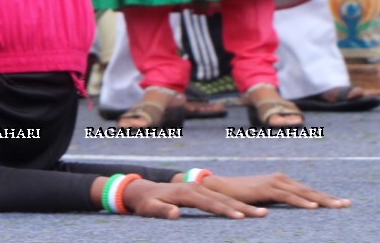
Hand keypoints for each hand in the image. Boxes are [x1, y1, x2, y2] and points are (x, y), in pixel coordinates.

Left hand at [122, 179, 265, 219]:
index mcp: (186, 193)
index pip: (209, 203)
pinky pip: (223, 198)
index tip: (240, 217)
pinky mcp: (202, 192)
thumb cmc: (146, 202)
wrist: (143, 190)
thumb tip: (175, 213)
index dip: (224, 210)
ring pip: (226, 198)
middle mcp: (196, 189)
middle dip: (244, 207)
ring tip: (264, 213)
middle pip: (223, 199)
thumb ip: (162, 210)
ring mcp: (200, 189)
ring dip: (245, 206)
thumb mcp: (150, 208)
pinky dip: (238, 204)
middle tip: (262, 215)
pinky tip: (251, 210)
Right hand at [203, 174, 349, 209]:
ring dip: (321, 200)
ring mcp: (273, 182)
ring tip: (337, 206)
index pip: (308, 191)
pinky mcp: (265, 188)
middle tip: (347, 204)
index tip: (341, 203)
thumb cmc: (242, 195)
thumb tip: (292, 208)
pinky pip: (287, 196)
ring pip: (302, 192)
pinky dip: (301, 201)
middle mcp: (280, 179)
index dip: (325, 197)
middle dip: (329, 198)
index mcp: (281, 182)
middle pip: (309, 191)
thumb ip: (278, 200)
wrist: (220, 188)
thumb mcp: (264, 198)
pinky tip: (313, 207)